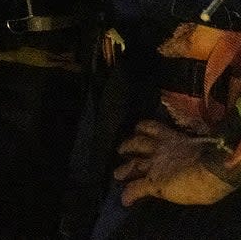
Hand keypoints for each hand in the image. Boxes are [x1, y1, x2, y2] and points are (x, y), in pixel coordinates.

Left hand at [115, 120, 234, 206]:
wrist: (210, 172)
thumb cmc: (210, 160)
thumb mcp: (198, 153)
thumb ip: (190, 152)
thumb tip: (187, 160)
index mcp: (172, 139)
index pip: (153, 129)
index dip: (143, 128)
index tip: (137, 129)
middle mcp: (160, 150)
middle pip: (138, 143)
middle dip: (128, 145)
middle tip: (120, 149)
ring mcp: (154, 166)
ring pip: (133, 164)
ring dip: (124, 169)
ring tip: (117, 173)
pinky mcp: (153, 182)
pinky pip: (137, 188)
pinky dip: (129, 194)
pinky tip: (125, 200)